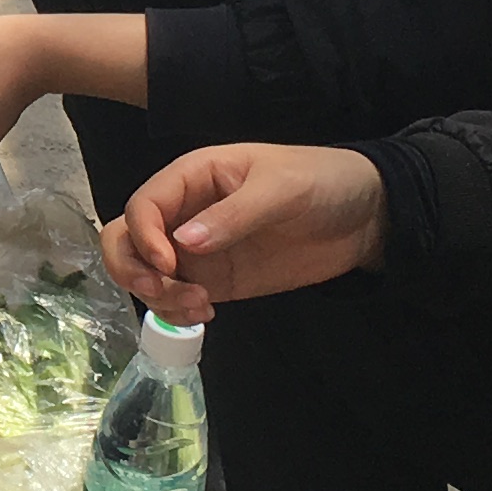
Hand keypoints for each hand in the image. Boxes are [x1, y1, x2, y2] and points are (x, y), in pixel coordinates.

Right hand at [110, 144, 385, 323]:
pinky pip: (176, 296)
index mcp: (193, 176)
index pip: (143, 204)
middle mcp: (185, 212)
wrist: (366, 216)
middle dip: (133, 268)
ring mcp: (197, 249)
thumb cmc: (323, 182)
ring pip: (145, 272)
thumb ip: (233, 215)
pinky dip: (177, 311)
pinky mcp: (216, 279)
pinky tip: (206, 314)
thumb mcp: (281, 188)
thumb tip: (184, 245)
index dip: (144, 236)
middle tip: (167, 291)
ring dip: (157, 296)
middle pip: (125, 238)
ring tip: (200, 307)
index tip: (171, 265)